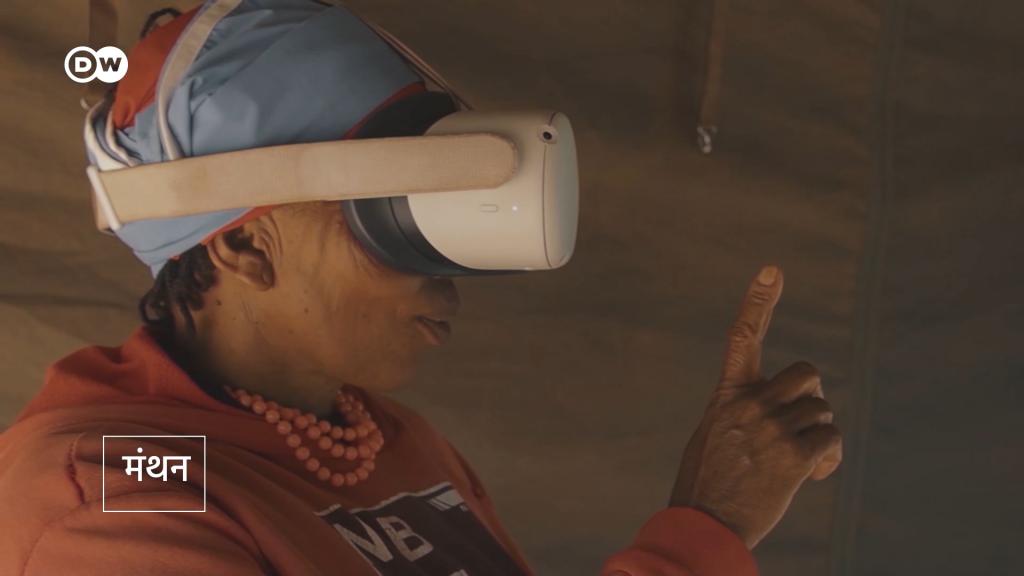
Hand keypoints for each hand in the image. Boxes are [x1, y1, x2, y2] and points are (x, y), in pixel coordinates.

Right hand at [668, 266, 842, 547]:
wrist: (704, 523)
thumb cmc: (708, 482)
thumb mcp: (715, 434)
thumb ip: (746, 412)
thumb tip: (792, 409)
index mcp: (728, 394)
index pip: (743, 337)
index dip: (757, 301)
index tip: (772, 270)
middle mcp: (749, 404)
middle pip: (808, 376)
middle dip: (813, 399)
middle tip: (802, 426)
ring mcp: (770, 429)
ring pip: (822, 412)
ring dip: (820, 436)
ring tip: (802, 463)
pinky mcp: (792, 457)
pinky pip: (831, 440)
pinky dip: (830, 458)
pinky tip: (814, 475)